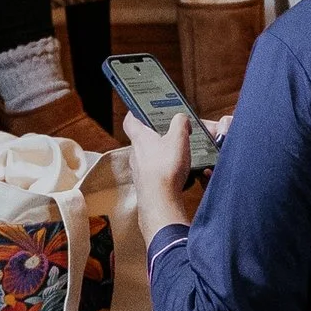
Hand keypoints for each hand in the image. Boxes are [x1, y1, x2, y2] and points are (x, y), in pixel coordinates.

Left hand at [123, 105, 200, 239]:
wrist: (160, 202)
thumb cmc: (166, 168)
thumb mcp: (179, 139)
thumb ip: (180, 124)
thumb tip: (181, 118)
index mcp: (140, 138)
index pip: (130, 120)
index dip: (135, 113)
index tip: (141, 109)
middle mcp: (135, 153)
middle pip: (141, 138)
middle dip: (154, 134)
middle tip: (169, 130)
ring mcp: (139, 170)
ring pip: (147, 156)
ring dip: (159, 152)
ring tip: (176, 151)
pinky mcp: (146, 185)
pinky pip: (153, 172)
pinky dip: (163, 169)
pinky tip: (177, 172)